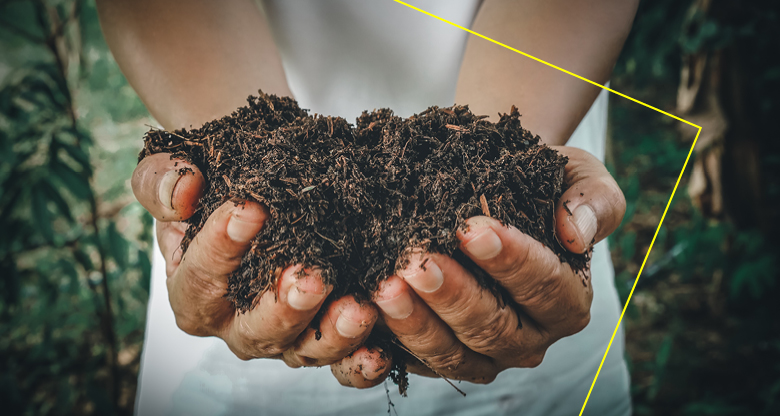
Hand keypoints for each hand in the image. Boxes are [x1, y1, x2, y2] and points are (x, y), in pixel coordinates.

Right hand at [133, 153, 379, 368]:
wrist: (255, 191)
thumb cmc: (210, 186)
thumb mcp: (171, 175)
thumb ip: (161, 182)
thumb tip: (183, 191)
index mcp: (192, 293)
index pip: (201, 276)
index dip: (222, 246)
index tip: (251, 209)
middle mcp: (235, 324)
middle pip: (256, 329)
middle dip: (285, 306)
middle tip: (312, 277)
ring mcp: (283, 336)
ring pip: (304, 350)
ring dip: (333, 335)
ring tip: (358, 309)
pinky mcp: (321, 338)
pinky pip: (340, 363)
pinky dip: (360, 363)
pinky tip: (382, 349)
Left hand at [331, 146, 624, 386]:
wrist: (494, 188)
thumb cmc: (540, 182)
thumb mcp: (579, 175)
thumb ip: (592, 200)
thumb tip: (576, 234)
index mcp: (568, 300)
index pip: (544, 287)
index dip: (510, 261)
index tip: (472, 228)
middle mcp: (530, 336)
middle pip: (494, 328)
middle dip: (454, 295)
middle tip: (417, 261)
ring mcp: (485, 354)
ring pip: (453, 353)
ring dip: (416, 322)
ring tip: (385, 285)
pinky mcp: (442, 356)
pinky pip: (416, 361)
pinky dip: (389, 342)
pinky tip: (364, 313)